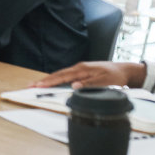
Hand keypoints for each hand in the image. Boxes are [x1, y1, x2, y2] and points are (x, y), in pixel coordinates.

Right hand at [31, 62, 145, 88]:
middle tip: (30, 85)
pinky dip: (56, 79)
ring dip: (48, 79)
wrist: (124, 70)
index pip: (62, 77)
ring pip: (60, 75)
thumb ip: (89, 84)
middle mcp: (79, 68)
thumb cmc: (115, 76)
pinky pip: (65, 75)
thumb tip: (74, 86)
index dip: (49, 82)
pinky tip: (52, 82)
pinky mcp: (82, 72)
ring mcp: (79, 69)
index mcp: (82, 69)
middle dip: (43, 80)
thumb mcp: (105, 82)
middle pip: (57, 74)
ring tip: (37, 84)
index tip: (38, 85)